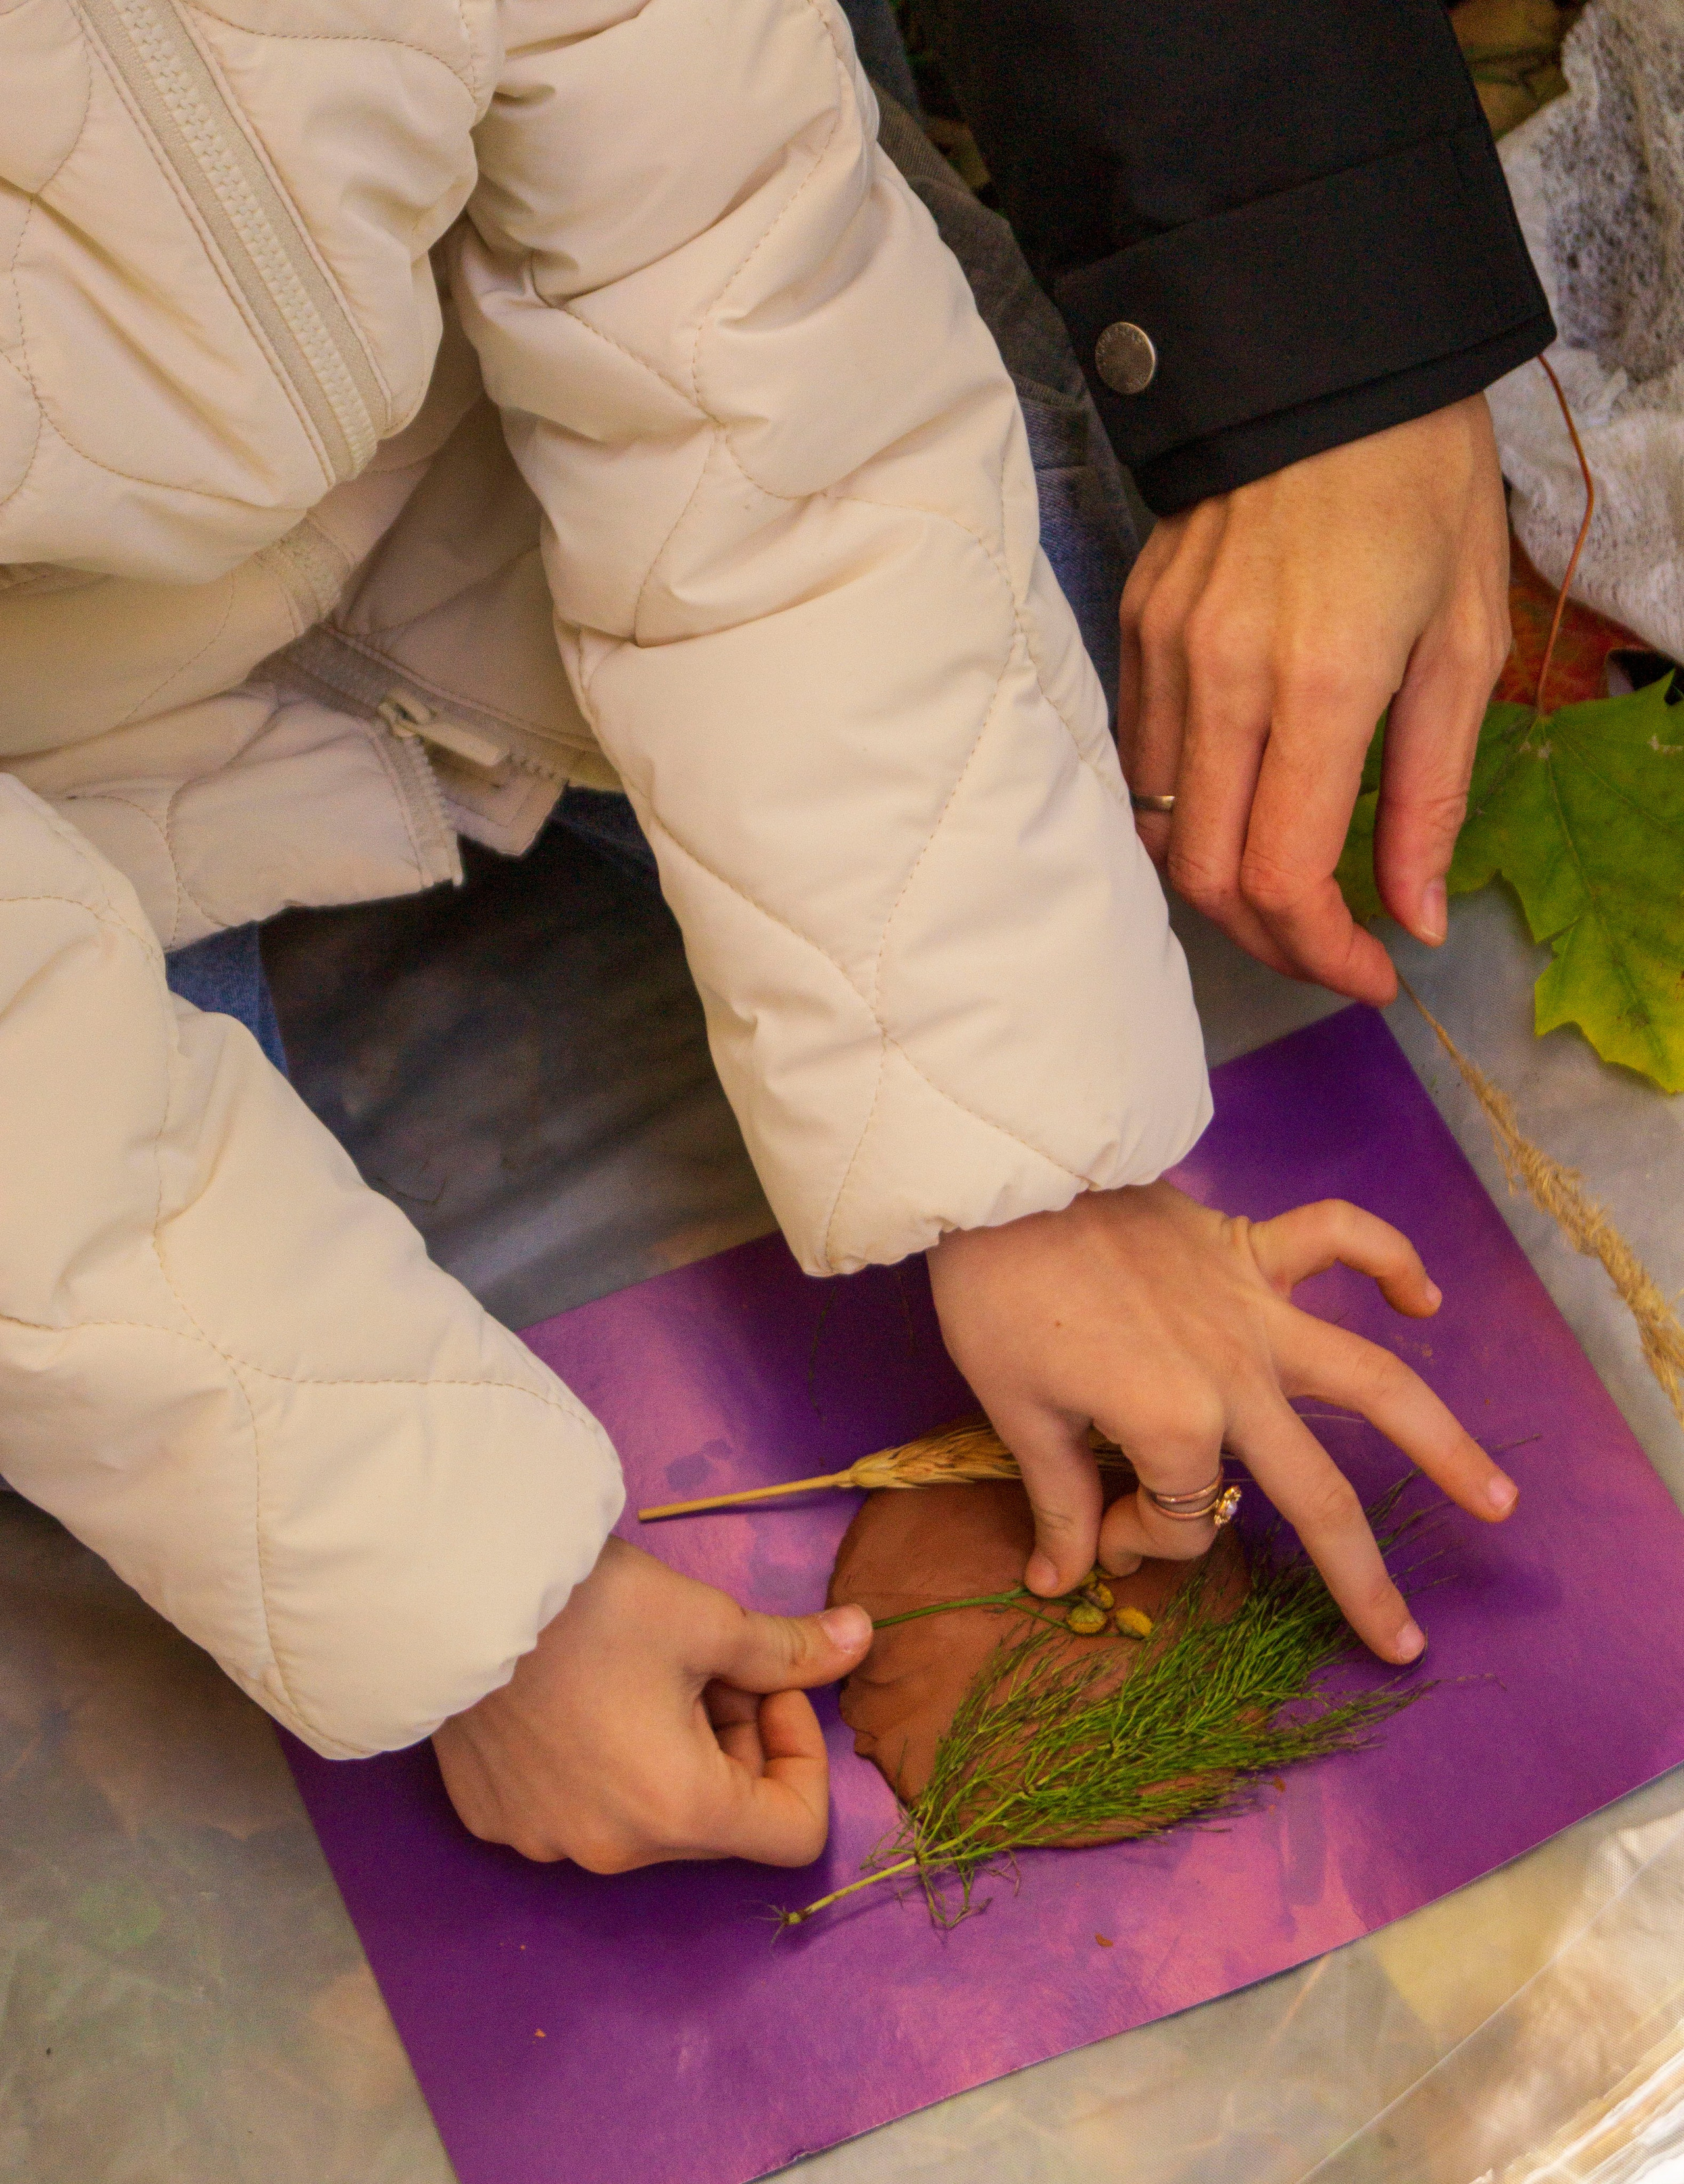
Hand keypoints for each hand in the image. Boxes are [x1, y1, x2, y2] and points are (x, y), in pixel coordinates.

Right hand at [432, 1538, 871, 1868]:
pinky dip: (604, 1760)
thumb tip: (863, 1638)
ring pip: (649, 1813)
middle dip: (738, 1739)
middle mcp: (611, 1851)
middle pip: (718, 1819)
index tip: (772, 1683)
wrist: (452, 1587)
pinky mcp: (495, 1816)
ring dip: (675, 1750)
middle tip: (715, 1660)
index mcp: (679, 1813)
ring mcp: (544, 1840)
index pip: (793, 1831)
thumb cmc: (591, 1606)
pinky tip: (580, 1689)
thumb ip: (790, 1648)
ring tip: (646, 1668)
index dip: (803, 1753)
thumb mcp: (708, 1620)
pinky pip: (578, 1806)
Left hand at [927, 1184, 1516, 1663]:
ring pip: (1372, 1381)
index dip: (1139, 1539)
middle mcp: (1235, 1376)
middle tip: (1405, 1642)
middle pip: (1318, 1495)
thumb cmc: (998, 1298)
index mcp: (1174, 1423)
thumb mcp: (1018, 1413)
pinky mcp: (1251, 1247)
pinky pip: (1340, 1240)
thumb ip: (1060, 1500)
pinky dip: (1388, 1259)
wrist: (1005, 1179)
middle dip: (1361, 1580)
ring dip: (1442, 1442)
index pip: (1182, 1519)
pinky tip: (1424, 1298)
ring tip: (1499, 1500)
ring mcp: (1255, 1310)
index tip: (1095, 1530)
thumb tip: (1061, 1581)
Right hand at [1117, 395, 1510, 1002]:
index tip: (1372, 973)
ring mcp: (1163, 650)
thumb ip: (1433, 792)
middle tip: (1331, 946)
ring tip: (1286, 885)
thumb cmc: (1420, 487)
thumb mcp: (1467, 641)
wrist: (1327, 359)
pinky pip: (1138, 760)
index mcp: (1320, 681)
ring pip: (1157, 828)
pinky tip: (1235, 803)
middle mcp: (1222, 677)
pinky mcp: (1132, 625)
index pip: (1284, 877)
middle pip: (1205, 877)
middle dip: (1271, 940)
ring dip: (1219, 884)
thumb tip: (1418, 916)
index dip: (1324, 955)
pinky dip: (1181, 811)